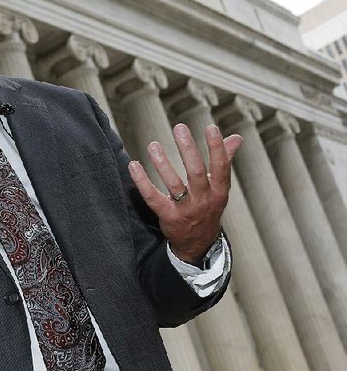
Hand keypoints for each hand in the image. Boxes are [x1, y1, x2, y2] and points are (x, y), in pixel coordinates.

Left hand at [128, 123, 241, 265]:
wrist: (197, 243)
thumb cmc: (207, 207)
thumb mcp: (219, 188)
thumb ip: (225, 161)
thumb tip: (236, 137)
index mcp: (219, 191)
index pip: (221, 167)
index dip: (217, 148)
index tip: (210, 127)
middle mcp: (204, 200)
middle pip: (197, 173)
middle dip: (188, 150)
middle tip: (179, 128)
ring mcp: (185, 210)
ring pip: (174, 185)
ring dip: (162, 163)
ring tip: (153, 145)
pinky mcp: (167, 216)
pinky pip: (152, 197)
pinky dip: (142, 181)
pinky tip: (134, 165)